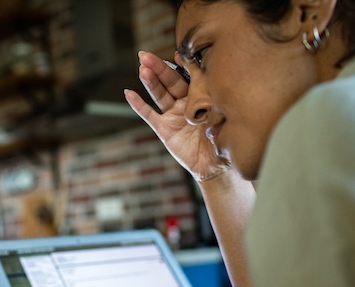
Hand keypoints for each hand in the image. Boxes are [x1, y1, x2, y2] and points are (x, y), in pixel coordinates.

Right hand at [125, 51, 229, 181]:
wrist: (215, 166)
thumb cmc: (224, 142)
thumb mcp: (225, 119)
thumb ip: (218, 105)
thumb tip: (215, 93)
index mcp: (202, 98)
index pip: (190, 76)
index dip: (184, 64)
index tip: (179, 53)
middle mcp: (186, 104)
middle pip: (170, 82)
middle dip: (159, 68)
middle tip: (146, 55)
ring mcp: (173, 116)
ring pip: (160, 94)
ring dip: (150, 81)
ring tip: (141, 68)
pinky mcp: (164, 129)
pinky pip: (149, 115)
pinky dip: (139, 105)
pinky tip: (129, 93)